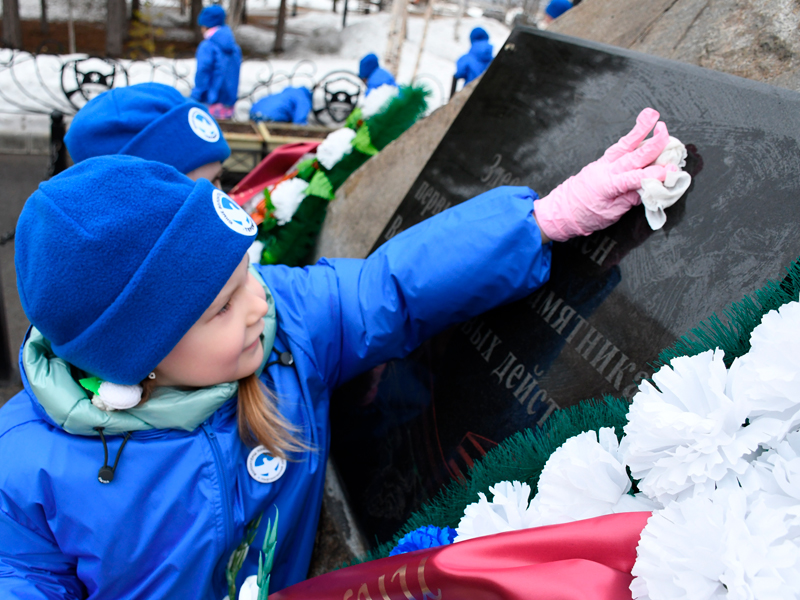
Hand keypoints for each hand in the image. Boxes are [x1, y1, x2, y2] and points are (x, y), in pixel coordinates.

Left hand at [533, 108, 671, 241]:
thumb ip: (630, 199)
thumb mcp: (611, 214)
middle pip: (633, 155)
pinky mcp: (602, 162)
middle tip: (665, 130)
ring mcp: (603, 164)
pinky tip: (641, 129)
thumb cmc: (584, 216)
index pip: (636, 178)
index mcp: (609, 186)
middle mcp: (607, 171)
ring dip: (639, 130)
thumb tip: (651, 188)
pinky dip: (631, 138)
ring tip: (652, 115)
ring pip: (624, 145)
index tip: (672, 172)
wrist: (562, 212)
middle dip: (651, 143)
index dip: (655, 174)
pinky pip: (618, 148)